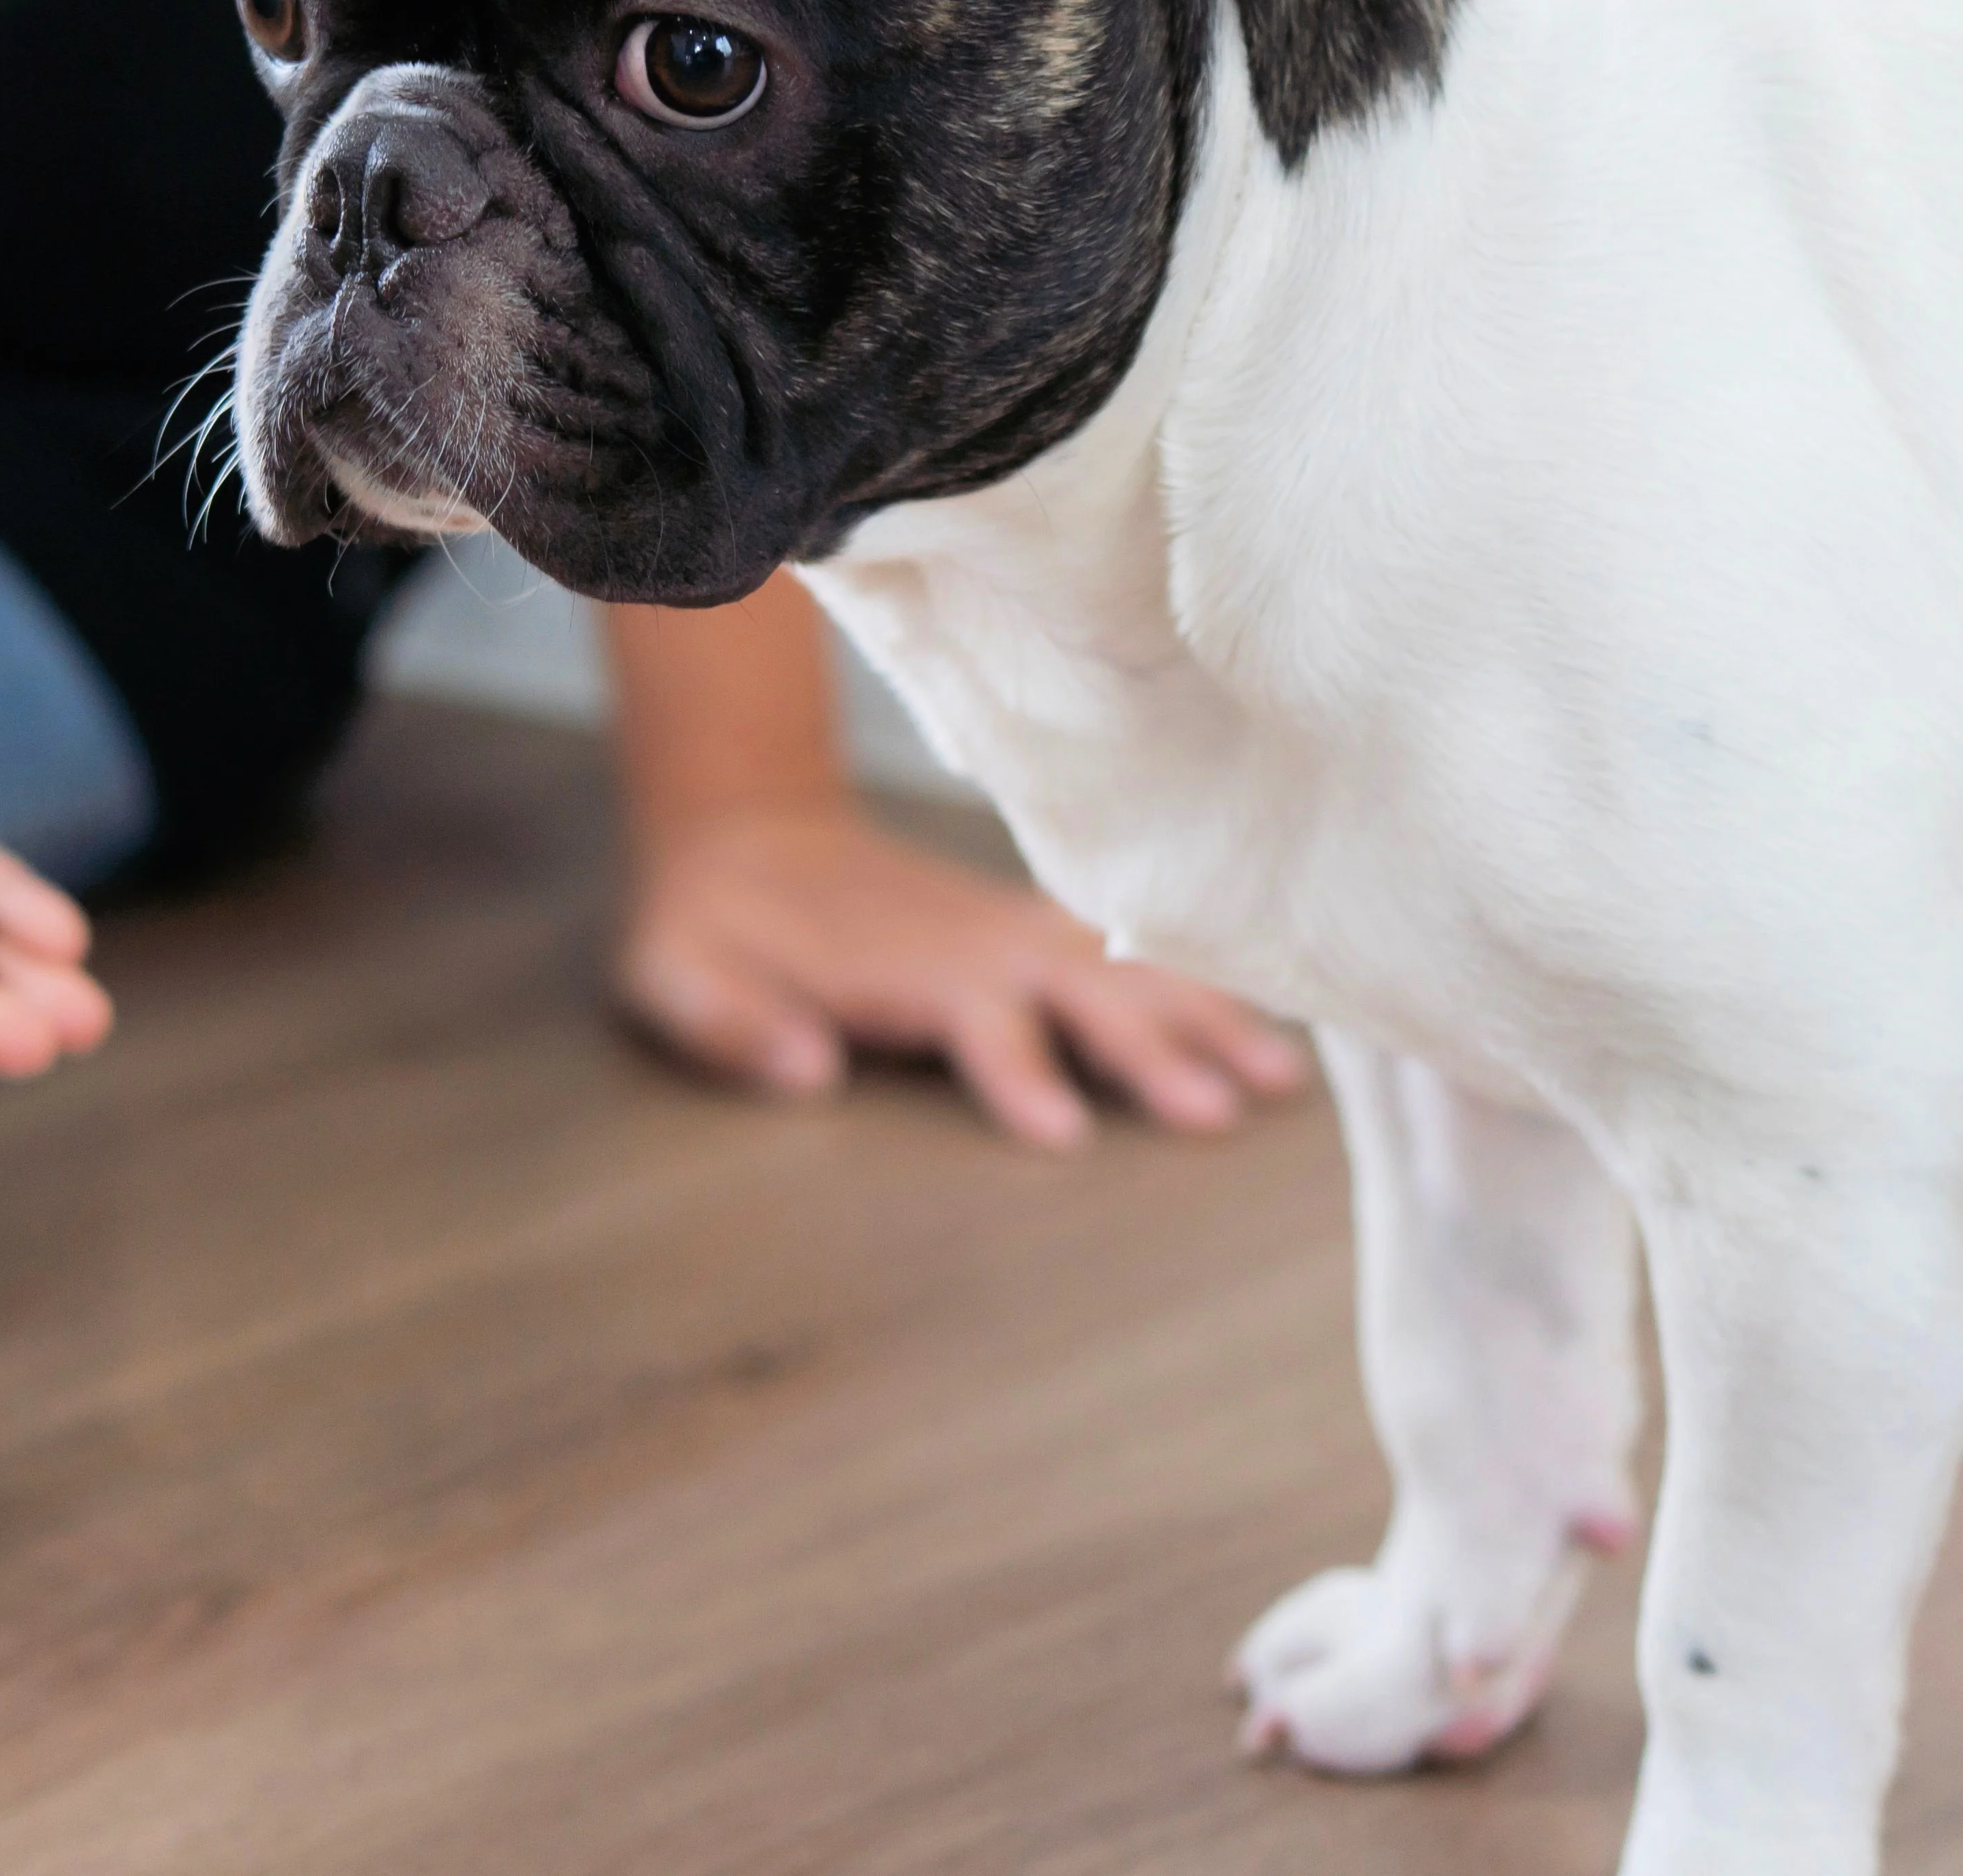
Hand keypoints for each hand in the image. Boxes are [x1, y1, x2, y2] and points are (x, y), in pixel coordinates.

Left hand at [614, 803, 1306, 1148]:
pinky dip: (1192, 970)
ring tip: (1284, 1074)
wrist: (741, 831)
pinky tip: (1261, 1008)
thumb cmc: (712, 924)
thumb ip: (734, 1022)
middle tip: (1225, 1110)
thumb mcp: (678, 974)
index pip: (977, 1021)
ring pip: (1122, 966)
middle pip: (1079, 993)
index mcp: (901, 967)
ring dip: (1202, 1012)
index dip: (1019, 1073)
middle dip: (1151, 1047)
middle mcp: (973, 942)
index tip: (1067, 1131)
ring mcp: (1008, 926)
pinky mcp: (1026, 923)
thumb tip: (805, 1070)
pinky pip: (1122, 944)